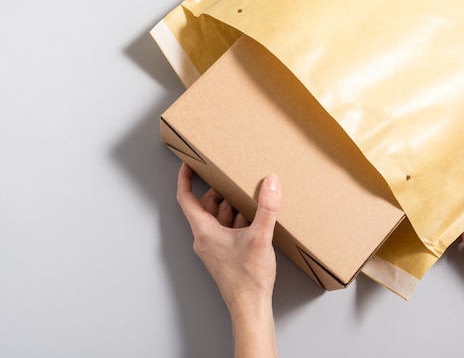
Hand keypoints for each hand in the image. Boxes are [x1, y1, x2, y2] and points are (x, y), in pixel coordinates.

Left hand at [176, 163, 279, 315]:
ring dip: (232, 206)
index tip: (189, 163)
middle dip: (220, 191)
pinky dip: (238, 220)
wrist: (250, 307)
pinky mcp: (226, 254)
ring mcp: (215, 247)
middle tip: (232, 176)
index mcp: (204, 231)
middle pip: (206, 205)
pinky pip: (228, 229)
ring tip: (249, 195)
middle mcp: (205, 238)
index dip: (185, 178)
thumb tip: (271, 182)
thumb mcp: (260, 237)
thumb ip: (267, 207)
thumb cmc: (247, 278)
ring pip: (219, 217)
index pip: (186, 198)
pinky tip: (255, 217)